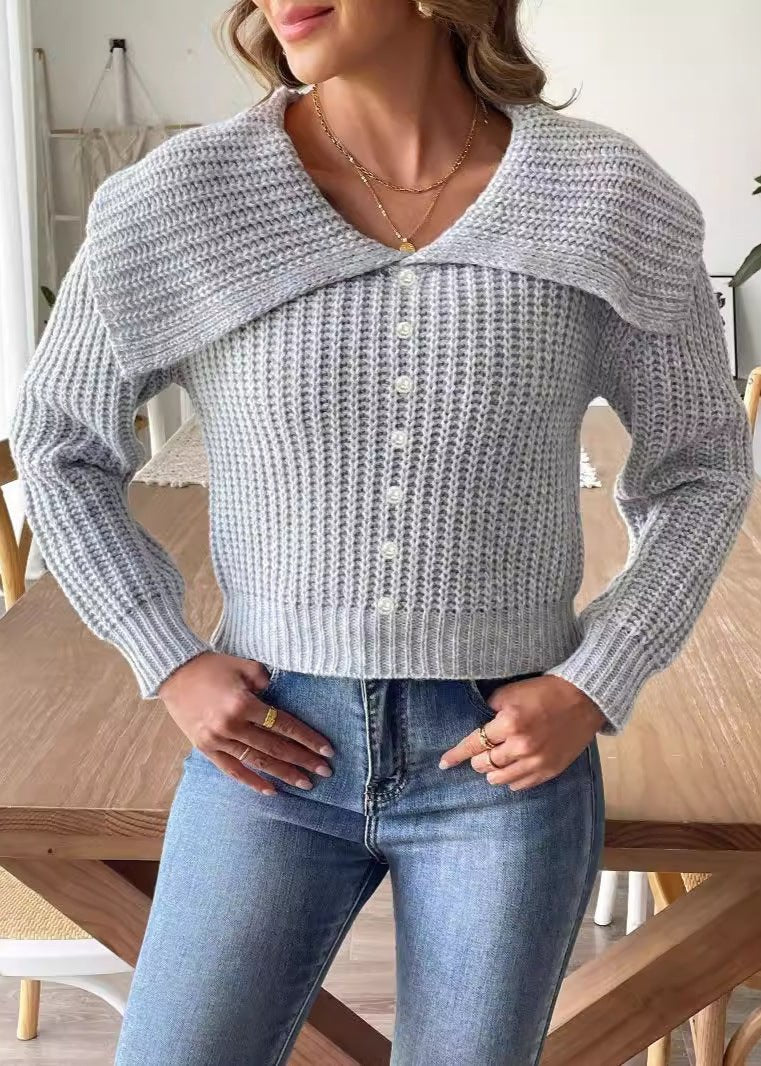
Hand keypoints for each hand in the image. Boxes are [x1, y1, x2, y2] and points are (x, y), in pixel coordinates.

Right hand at [158, 652, 334, 793]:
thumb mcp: (245, 665)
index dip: (307, 739)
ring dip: (283, 775)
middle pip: (275, 748)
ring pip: (257, 762)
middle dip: (302, 760)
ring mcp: (217, 740)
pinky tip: (272, 791)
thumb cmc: (213, 665)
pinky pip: (232, 770)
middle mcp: (231, 726)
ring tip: (305, 783)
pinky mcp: (205, 749)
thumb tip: (281, 699)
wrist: (174, 673)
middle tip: (325, 772)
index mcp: (244, 704)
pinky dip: (252, 782)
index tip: (327, 750)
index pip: (284, 726)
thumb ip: (266, 681)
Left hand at [439, 674, 606, 790]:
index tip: (443, 763)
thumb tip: (478, 722)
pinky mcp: (550, 770)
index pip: (473, 744)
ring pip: (500, 779)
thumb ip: (491, 708)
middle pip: (484, 764)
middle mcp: (521, 746)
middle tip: (478, 753)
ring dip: (491, 772)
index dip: (456, 755)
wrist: (585, 699)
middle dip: (477, 759)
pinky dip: (510, 780)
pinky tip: (510, 771)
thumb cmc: (546, 691)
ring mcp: (536, 761)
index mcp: (509, 723)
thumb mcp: (512, 691)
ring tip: (491, 764)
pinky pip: (521, 785)